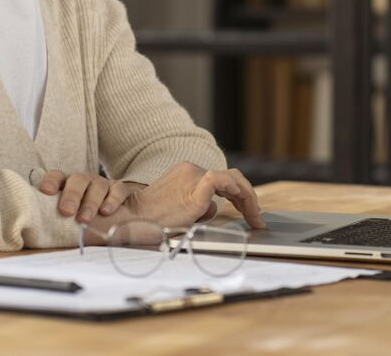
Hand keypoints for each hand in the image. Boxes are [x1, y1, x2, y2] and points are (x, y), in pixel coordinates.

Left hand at [36, 170, 140, 223]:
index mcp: (70, 186)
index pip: (57, 176)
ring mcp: (106, 185)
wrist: (128, 216)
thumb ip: (59, 222)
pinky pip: (118, 190)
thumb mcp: (74, 219)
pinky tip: (106, 211)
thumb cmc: (92, 219)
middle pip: (78, 180)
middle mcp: (87, 182)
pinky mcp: (125, 190)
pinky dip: (112, 200)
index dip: (51, 181)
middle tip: (66, 211)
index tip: (45, 192)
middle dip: (71, 194)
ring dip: (90, 202)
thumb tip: (38, 234)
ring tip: (84, 219)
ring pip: (98, 185)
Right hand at [116, 162, 266, 229]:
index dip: (240, 196)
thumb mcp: (182, 209)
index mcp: (188, 173)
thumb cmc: (154, 219)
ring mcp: (193, 176)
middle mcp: (192, 170)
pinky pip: (219, 180)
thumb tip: (214, 208)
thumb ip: (200, 205)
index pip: (223, 179)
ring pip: (232, 180)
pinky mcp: (194, 187)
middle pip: (231, 178)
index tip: (248, 213)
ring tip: (255, 217)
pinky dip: (235, 189)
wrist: (134, 220)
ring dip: (248, 199)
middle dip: (248, 198)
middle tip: (257, 218)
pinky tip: (242, 200)